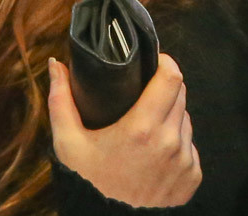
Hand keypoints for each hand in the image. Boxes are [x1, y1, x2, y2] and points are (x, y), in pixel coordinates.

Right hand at [48, 54, 202, 206]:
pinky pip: (190, 148)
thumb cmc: (88, 184)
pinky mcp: (192, 177)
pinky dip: (177, 146)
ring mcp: (184, 161)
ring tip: (146, 131)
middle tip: (143, 97)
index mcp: (142, 128)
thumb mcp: (68, 144)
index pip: (171, 78)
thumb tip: (56, 65)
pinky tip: (156, 156)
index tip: (154, 62)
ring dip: (170, 119)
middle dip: (164, 89)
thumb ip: (61, 101)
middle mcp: (170, 142)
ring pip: (185, 121)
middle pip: (180, 95)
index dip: (165, 63)